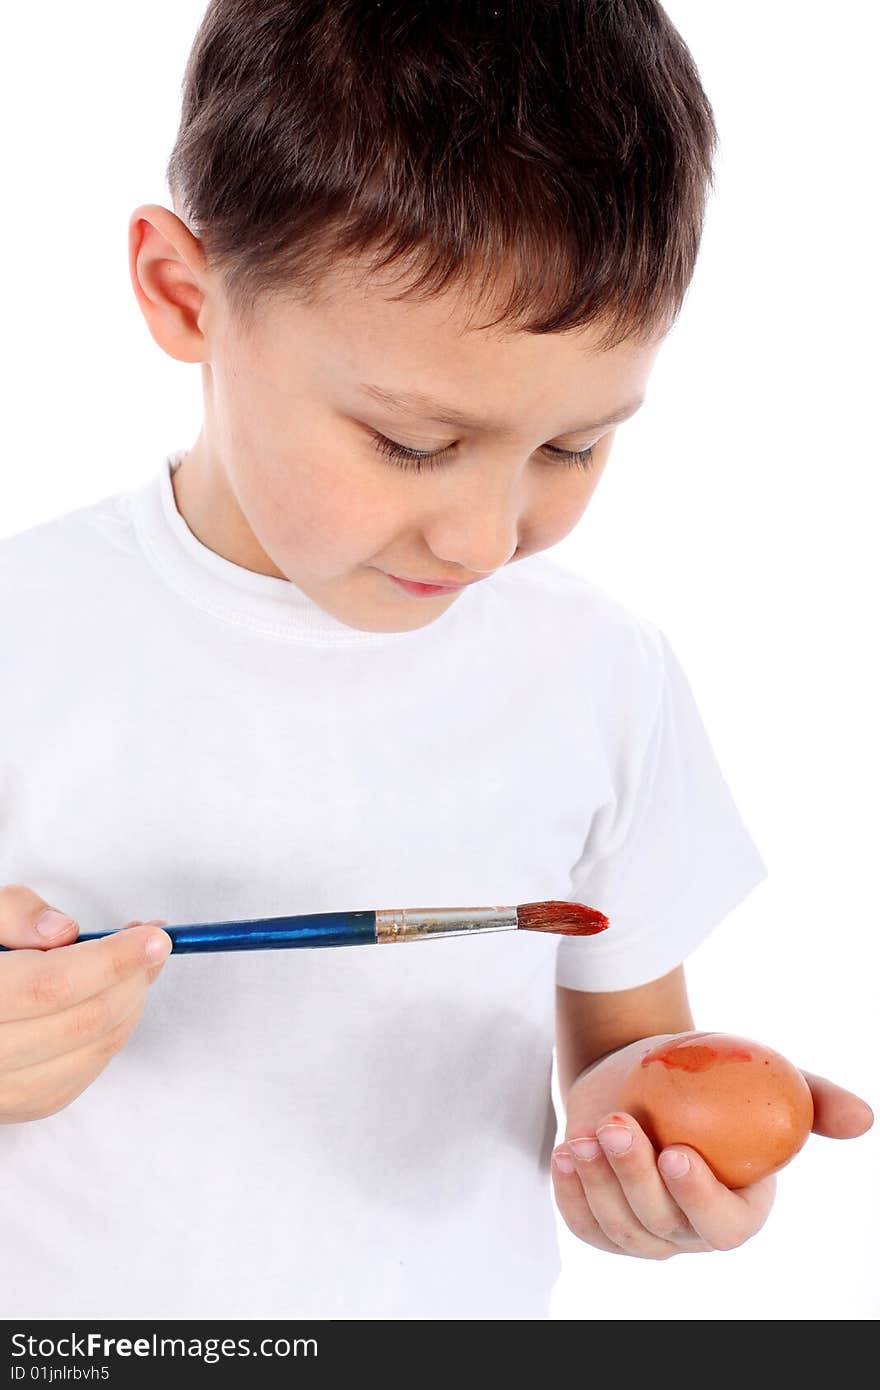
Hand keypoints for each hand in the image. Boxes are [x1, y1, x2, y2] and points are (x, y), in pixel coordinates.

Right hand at [0, 883, 172, 1123]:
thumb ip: (13, 914)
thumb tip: (64, 931)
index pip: (51, 986)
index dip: (111, 960)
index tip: (155, 936)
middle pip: (83, 1021)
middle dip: (131, 978)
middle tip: (150, 943)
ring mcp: (4, 1091)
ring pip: (94, 1050)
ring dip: (130, 1004)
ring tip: (135, 966)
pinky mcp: (23, 1105)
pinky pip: (88, 1071)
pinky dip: (113, 1031)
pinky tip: (112, 999)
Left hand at [551, 1033, 873, 1259]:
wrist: (645, 1071)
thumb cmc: (712, 1077)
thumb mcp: (764, 1079)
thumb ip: (814, 1101)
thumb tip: (864, 1118)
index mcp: (739, 1208)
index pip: (724, 1225)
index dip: (701, 1198)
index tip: (677, 1153)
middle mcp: (691, 1231)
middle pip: (663, 1225)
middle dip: (636, 1178)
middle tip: (619, 1125)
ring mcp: (645, 1232)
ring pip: (620, 1228)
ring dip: (598, 1184)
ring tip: (586, 1134)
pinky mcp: (603, 1223)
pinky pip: (584, 1225)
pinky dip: (571, 1195)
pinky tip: (567, 1155)